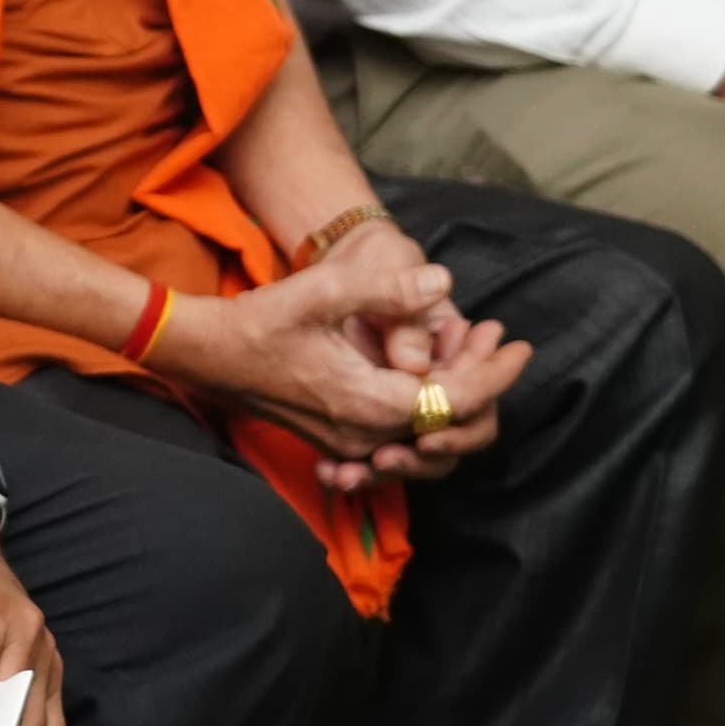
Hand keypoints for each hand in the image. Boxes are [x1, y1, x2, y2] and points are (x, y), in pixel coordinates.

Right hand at [158, 236, 525, 489]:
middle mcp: (368, 434)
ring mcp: (352, 442)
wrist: (203, 354)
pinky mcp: (340, 438)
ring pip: (429, 435)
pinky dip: (425, 414)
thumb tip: (444, 283)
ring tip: (464, 349)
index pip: (458, 400)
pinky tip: (428, 377)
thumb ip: (388, 289)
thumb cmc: (258, 321)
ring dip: (455, 395)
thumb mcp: (323, 292)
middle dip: (482, 382)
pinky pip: (400, 439)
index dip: (496, 373)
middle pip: (452, 426)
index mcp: (371, 402)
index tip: (520, 344)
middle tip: (490, 337)